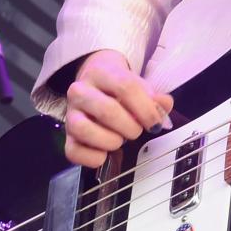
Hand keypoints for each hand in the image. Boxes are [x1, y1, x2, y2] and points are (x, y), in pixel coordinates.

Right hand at [59, 51, 174, 169]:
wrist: (96, 82)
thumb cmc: (120, 87)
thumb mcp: (139, 85)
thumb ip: (154, 97)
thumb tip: (164, 105)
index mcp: (100, 73)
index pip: (126, 87)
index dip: (146, 109)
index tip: (155, 123)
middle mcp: (80, 91)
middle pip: (107, 110)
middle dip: (130, 127)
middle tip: (137, 131)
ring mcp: (70, 113)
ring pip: (83, 129)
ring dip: (110, 141)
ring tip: (120, 140)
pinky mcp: (66, 135)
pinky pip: (73, 151)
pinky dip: (92, 157)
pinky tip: (105, 154)